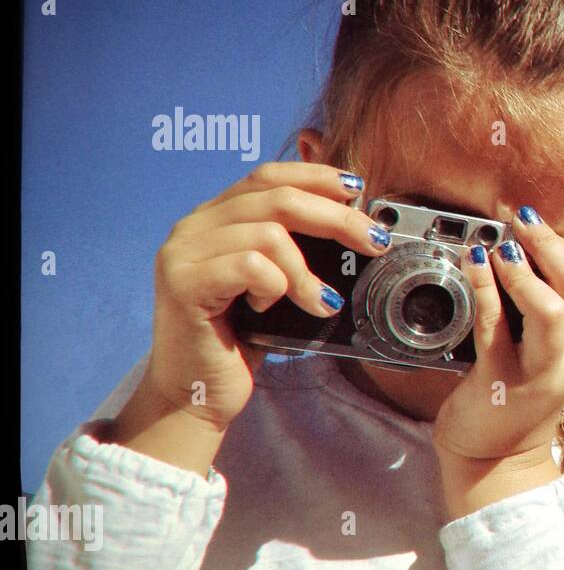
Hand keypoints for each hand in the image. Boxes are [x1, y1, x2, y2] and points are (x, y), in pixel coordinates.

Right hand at [129, 161, 394, 434]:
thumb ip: (296, 250)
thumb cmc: (241, 341)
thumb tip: (356, 229)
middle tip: (375, 243)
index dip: (317, 176)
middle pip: (277, 197)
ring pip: (269, 234)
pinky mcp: (183, 282)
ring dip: (307, 272)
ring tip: (319, 303)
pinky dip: (277, 287)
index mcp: (216, 218)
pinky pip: (251, 266)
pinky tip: (270, 309)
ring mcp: (183, 252)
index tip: (358, 189)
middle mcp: (194, 226)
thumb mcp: (276, 285)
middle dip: (337, 218)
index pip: (268, 175)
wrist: (197, 394)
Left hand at [431, 206, 563, 512]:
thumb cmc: (524, 377)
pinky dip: (484, 288)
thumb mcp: (558, 330)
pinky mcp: (502, 382)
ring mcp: (542, 368)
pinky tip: (473, 263)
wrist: (497, 453)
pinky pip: (496, 328)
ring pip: (550, 308)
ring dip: (523, 269)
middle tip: (522, 217)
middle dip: (551, 242)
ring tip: (501, 247)